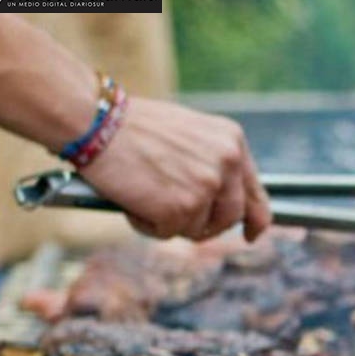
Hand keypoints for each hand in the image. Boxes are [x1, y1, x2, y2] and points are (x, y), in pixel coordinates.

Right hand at [79, 97, 270, 240]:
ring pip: (197, 228)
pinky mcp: (182, 208)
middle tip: (176, 217)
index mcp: (232, 141)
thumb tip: (218, 201)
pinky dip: (147, 224)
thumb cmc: (133, 126)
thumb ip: (211, 163)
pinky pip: (167, 233)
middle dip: (205, 225)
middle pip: (230, 217)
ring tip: (145, 195)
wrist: (98, 121)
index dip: (256, 219)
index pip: (255, 192)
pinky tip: (133, 200)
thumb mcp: (189, 134)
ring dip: (171, 222)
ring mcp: (207, 186)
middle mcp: (227, 163)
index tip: (252, 234)